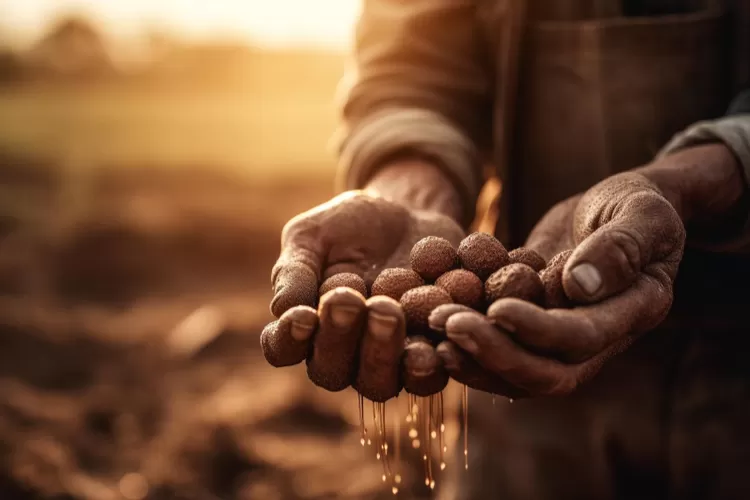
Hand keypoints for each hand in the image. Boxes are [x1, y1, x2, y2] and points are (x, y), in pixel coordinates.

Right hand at [261, 161, 465, 401]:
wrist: (410, 214)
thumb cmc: (350, 226)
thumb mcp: (314, 235)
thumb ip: (295, 270)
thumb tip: (281, 310)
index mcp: (305, 329)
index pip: (283, 348)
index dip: (288, 338)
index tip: (303, 314)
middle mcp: (342, 356)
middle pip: (332, 371)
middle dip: (340, 338)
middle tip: (351, 300)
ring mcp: (387, 363)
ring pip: (380, 383)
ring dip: (383, 353)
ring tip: (389, 311)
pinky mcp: (431, 356)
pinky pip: (431, 374)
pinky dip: (434, 357)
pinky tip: (437, 330)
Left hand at [432, 170, 687, 396]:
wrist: (618, 208)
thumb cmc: (639, 203)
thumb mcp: (644, 212)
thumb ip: (621, 246)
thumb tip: (577, 285)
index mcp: (632, 313)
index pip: (583, 337)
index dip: (539, 330)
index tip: (497, 309)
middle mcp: (597, 339)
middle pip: (545, 373)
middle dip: (495, 354)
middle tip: (448, 326)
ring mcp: (561, 338)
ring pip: (517, 371)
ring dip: (473, 356)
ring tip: (432, 328)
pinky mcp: (532, 324)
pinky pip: (501, 345)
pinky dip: (468, 340)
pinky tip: (431, 320)